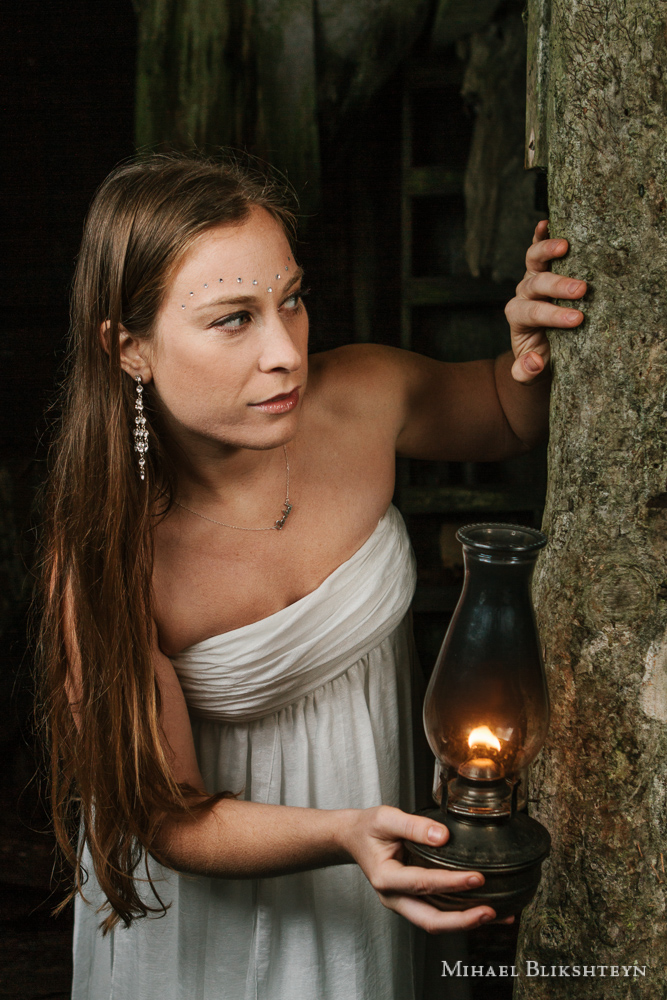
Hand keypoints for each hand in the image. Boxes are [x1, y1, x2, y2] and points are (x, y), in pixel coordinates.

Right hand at [338, 805, 513, 932]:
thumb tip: (444, 836)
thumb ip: (414, 826)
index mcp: (385, 877)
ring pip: (436, 923)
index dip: (452, 883)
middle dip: (463, 920)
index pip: (423, 884)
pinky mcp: (412, 903)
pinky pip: (438, 913)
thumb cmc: (369, 828)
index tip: (477, 878)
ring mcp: (403, 904)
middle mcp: (393, 898)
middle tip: (491, 912)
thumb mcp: (386, 818)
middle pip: (430, 921)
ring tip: (498, 916)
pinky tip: (483, 911)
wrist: (354, 838)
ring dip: (467, 923)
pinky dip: (461, 916)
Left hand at [504, 219, 586, 383]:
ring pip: (534, 261)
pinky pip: (537, 249)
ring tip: (566, 246)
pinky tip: (546, 222)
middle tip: (582, 290)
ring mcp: (531, 279)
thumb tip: (534, 362)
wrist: (538, 348)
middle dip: (558, 287)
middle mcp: (523, 295)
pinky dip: (540, 235)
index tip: (577, 320)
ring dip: (547, 251)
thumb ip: (526, 371)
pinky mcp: (541, 268)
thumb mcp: (529, 373)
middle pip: (536, 285)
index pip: (533, 313)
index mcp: (518, 318)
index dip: (553, 315)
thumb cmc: (539, 358)